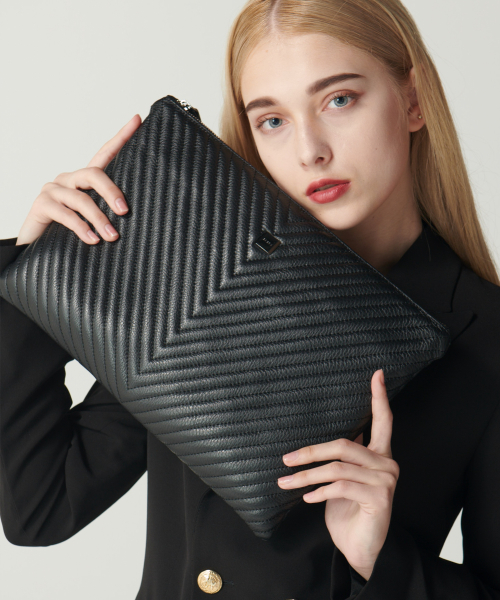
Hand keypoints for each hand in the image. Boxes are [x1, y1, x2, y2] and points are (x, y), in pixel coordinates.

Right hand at [16, 114, 141, 245]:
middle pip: (94, 174)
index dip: (121, 137)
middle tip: (125, 211)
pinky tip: (93, 240)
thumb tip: (132, 216)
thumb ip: (108, 213)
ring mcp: (53, 190)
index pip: (105, 153)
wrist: (39, 249)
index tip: (137, 119)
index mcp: (84, 180)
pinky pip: (66, 214)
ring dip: (99, 219)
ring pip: (82, 199)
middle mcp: (69, 179)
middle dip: (111, 192)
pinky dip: (82, 228)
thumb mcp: (93, 221)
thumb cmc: (70, 233)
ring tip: (112, 237)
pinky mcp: (42, 204)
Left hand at [277, 368, 398, 580]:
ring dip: (306, 475)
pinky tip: (307, 497)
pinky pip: (341, 487)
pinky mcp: (379, 500)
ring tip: (286, 482)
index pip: (384, 421)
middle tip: (286, 459)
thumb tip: (331, 435)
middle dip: (310, 451)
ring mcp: (385, 482)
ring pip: (337, 467)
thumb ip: (344, 457)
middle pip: (344, 444)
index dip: (380, 397)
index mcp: (379, 455)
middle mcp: (387, 464)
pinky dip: (319, 491)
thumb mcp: (343, 479)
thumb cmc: (348, 510)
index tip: (377, 373)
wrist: (359, 548)